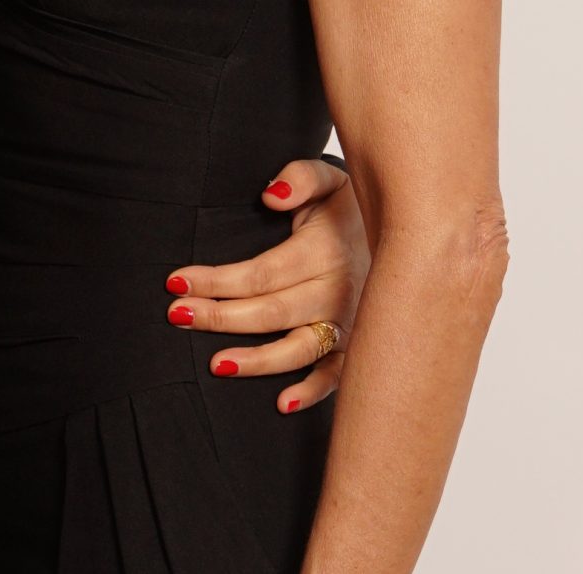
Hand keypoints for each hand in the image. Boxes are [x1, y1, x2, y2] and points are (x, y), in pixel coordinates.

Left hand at [162, 156, 367, 413]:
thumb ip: (299, 178)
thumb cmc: (349, 205)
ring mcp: (350, 323)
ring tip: (214, 364)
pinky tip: (282, 404)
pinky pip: (337, 375)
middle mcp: (339, 292)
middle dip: (220, 316)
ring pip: (298, 349)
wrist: (407, 232)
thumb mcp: (330, 178)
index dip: (217, 280)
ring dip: (256, 361)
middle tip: (176, 316)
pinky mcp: (359, 345)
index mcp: (325, 252)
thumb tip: (271, 196)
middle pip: (270, 312)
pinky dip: (313, 392)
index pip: (260, 273)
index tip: (175, 282)